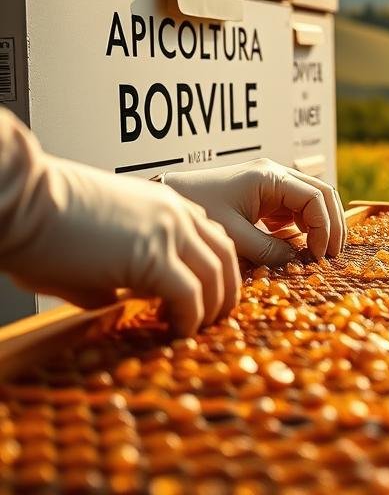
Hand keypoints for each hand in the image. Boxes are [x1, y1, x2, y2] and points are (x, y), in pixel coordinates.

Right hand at [1, 156, 240, 335]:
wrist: (22, 199)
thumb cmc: (42, 221)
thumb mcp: (89, 246)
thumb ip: (109, 271)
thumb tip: (110, 299)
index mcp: (163, 205)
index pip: (209, 238)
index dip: (213, 270)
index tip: (206, 296)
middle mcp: (174, 214)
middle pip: (224, 255)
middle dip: (225, 291)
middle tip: (214, 319)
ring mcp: (167, 232)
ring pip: (215, 275)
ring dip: (211, 308)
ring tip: (196, 330)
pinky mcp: (152, 257)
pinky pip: (189, 294)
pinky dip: (189, 317)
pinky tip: (177, 331)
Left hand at [163, 159, 345, 266]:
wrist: (170, 195)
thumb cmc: (197, 208)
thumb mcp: (234, 234)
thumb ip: (267, 250)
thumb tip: (297, 262)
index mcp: (270, 177)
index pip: (315, 197)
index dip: (324, 227)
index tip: (318, 255)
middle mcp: (277, 175)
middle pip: (322, 194)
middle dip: (332, 224)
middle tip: (333, 255)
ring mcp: (273, 184)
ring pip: (313, 201)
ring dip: (322, 225)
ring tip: (321, 253)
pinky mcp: (267, 197)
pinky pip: (297, 209)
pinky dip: (306, 227)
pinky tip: (302, 247)